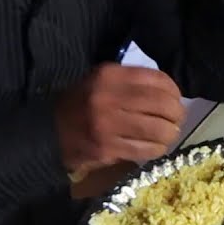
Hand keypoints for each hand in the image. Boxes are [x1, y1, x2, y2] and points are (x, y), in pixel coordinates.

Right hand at [55, 64, 184, 173]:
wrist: (46, 130)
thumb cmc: (80, 102)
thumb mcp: (101, 80)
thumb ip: (132, 82)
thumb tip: (170, 93)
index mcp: (110, 75)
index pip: (158, 80)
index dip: (175, 91)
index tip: (177, 99)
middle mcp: (109, 97)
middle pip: (163, 105)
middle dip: (177, 114)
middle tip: (177, 120)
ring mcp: (107, 125)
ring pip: (158, 130)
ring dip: (169, 134)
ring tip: (168, 134)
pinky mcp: (106, 148)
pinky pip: (145, 149)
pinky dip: (156, 149)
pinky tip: (155, 147)